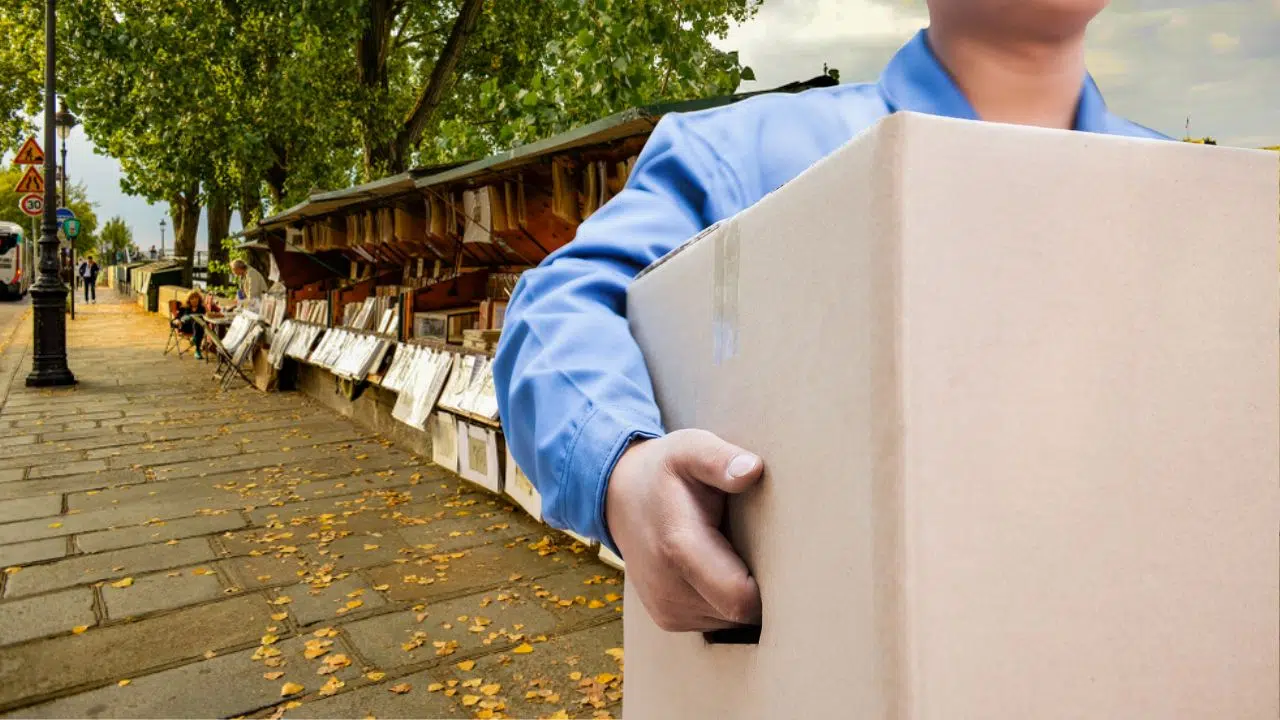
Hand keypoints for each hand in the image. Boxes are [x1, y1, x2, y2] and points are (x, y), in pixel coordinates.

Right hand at [605, 429, 762, 631]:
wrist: (620, 497)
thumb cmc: (666, 471)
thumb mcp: (690, 450)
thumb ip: (719, 459)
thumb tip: (751, 470)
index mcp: (679, 547)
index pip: (741, 598)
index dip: (772, 585)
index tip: (787, 558)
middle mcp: (668, 588)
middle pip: (740, 614)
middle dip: (763, 591)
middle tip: (767, 550)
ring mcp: (666, 609)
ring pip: (730, 622)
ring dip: (742, 597)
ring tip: (739, 556)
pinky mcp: (668, 619)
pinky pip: (715, 623)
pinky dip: (726, 603)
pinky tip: (723, 570)